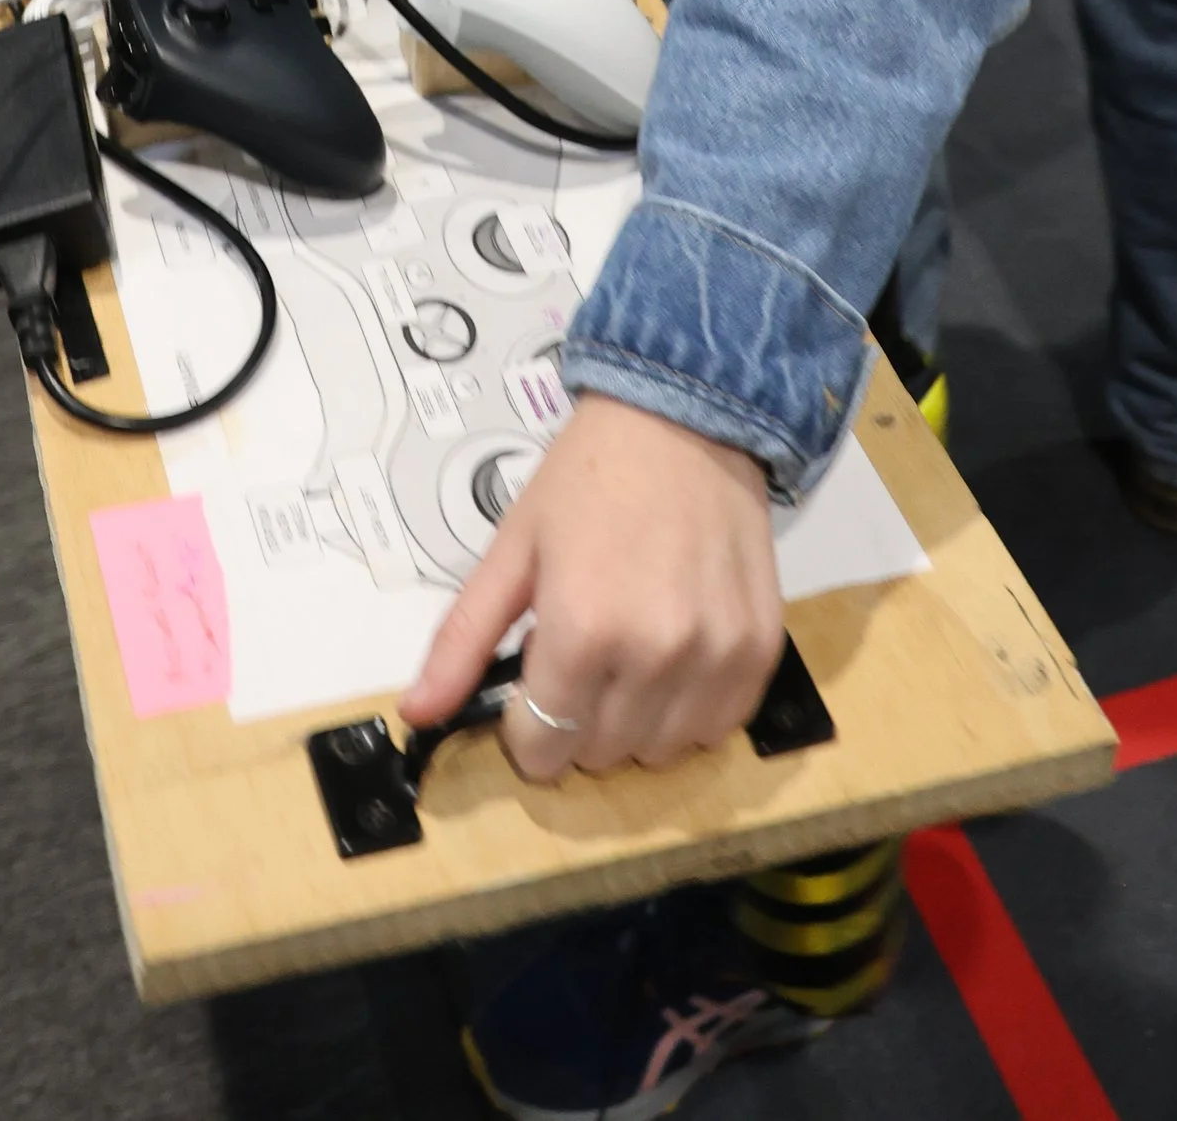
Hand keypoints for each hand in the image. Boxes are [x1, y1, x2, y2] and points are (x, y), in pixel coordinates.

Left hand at [401, 396, 781, 781]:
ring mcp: (715, 657)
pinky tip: (673, 663)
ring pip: (660, 754)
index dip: (525, 728)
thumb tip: (418, 712)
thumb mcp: (512, 549)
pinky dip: (690, 713)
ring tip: (626, 660)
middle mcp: (655, 654)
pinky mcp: (759, 653)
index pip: (543, 746)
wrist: (684, 421)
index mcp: (582, 628)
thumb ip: (462, 640)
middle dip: (575, 721)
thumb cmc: (589, 479)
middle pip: (598, 754)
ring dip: (633, 724)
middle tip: (579, 660)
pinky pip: (718, 728)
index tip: (529, 694)